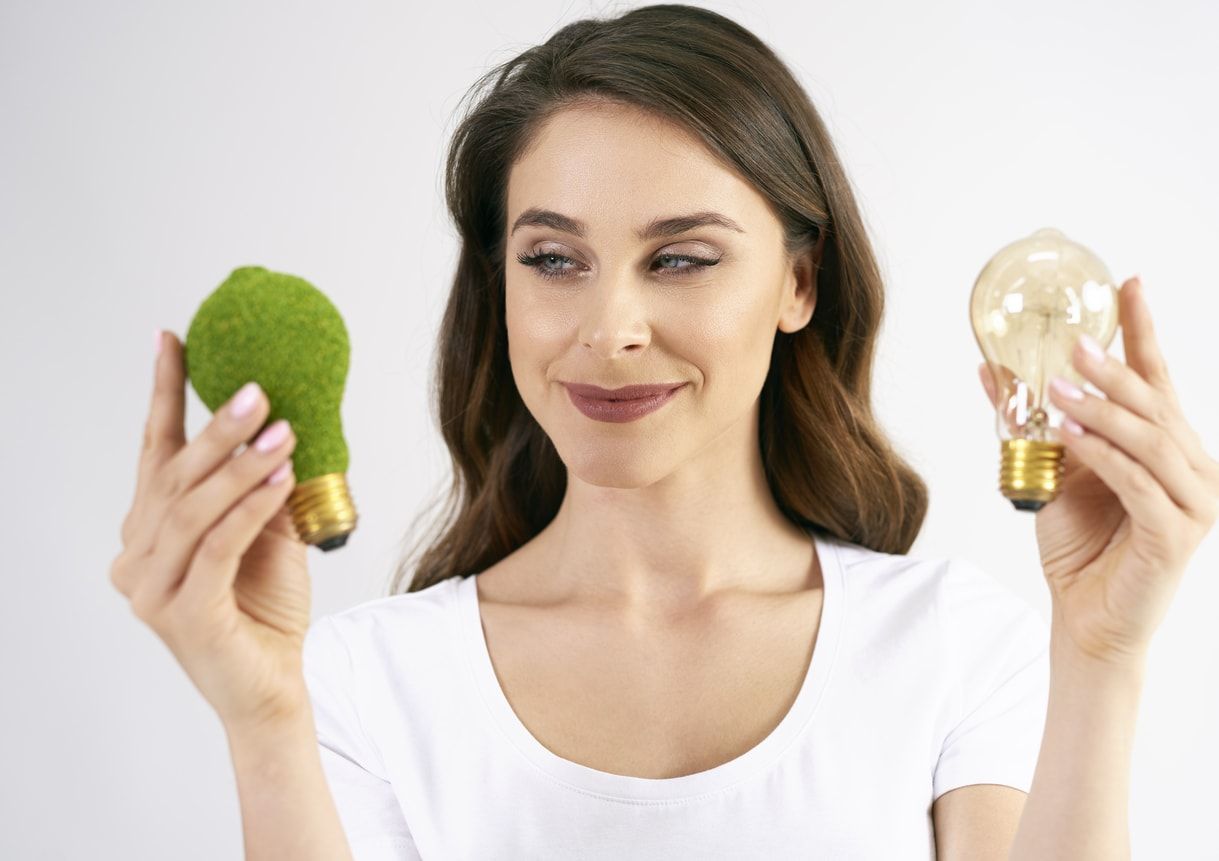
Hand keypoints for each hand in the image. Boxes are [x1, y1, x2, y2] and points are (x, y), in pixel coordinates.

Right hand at [110, 330, 311, 728]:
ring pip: (192, 508)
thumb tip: (280, 425)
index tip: (172, 339)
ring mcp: (151, 589)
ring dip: (240, 465)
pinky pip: (216, 546)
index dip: (164, 395)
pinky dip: (250, 508)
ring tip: (282, 431)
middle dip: (216, 428)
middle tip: (256, 389)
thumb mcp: (266, 532)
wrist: (272, 687)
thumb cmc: (266, 609)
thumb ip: (259, 487)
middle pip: (173, 476)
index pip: (154, 452)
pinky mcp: (181, 614)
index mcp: (150, 532)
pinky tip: (281, 478)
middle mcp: (137, 556)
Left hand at [979, 276, 1218, 666]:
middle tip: (1072, 343)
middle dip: (1112, 368)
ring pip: (1149, 438)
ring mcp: (1191, 500)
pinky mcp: (1175, 533)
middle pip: (1154, 402)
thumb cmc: (1078, 542)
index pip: (1156, 377)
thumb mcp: (1049, 469)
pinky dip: (1102, 456)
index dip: (1142, 330)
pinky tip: (1069, 436)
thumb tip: (991, 369)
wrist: (1086, 615)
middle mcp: (1189, 466)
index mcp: (1165, 445)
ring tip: (1059, 391)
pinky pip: (1138, 483)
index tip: (1128, 283)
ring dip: (1102, 410)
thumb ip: (1030, 420)